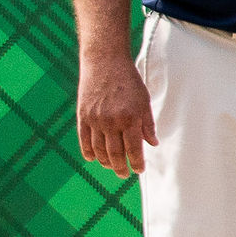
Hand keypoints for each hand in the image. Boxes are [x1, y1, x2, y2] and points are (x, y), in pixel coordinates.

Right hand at [76, 54, 156, 176]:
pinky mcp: (82, 116)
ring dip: (105, 162)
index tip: (139, 170)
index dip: (136, 162)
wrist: (105, 62)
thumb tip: (153, 144)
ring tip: (111, 167)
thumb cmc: (129, 81)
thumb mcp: (144, 100)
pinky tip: (93, 158)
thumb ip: (147, 123)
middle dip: (121, 167)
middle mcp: (112, 121)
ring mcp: (95, 120)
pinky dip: (88, 152)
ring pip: (99, 150)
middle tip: (125, 174)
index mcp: (130, 117)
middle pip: (115, 153)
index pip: (134, 149)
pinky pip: (84, 140)